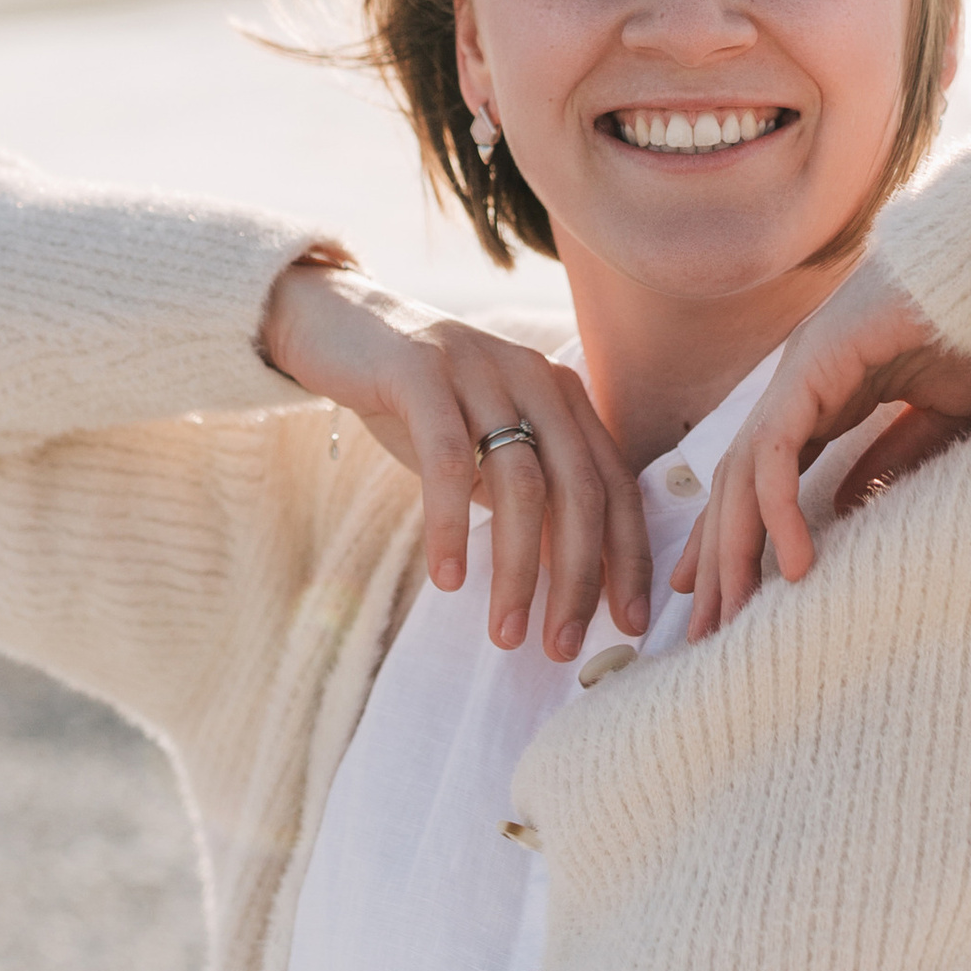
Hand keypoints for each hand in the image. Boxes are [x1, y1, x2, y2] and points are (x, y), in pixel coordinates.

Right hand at [258, 259, 648, 659]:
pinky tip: (448, 578)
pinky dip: (452, 526)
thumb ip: (528, 497)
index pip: (616, 485)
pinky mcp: (421, 371)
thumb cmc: (419, 402)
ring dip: (517, 569)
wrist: (340, 324)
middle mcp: (536, 377)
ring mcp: (481, 370)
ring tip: (505, 631)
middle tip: (561, 646)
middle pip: (579, 491)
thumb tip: (567, 583)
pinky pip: (448, 460)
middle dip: (577, 579)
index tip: (630, 623)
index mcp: (564, 397)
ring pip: (521, 484)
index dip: (628, 558)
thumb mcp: (485, 448)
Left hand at [671, 258, 970, 639]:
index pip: (758, 478)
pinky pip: (779, 453)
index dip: (734, 536)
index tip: (717, 597)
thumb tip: (849, 504)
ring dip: (733, 549)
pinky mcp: (812, 369)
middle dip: (718, 560)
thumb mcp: (936, 420)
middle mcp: (796, 387)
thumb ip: (889, 458)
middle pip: (735, 485)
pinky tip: (793, 565)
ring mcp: (798, 375)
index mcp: (820, 396)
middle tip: (704, 633)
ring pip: (743, 475)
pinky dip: (779, 510)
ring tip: (731, 618)